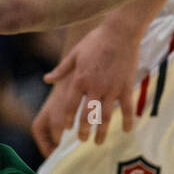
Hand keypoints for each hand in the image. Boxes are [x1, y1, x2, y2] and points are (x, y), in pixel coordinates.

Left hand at [32, 18, 143, 155]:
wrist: (120, 32)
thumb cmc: (96, 41)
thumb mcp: (75, 54)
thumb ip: (61, 70)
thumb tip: (46, 79)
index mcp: (80, 79)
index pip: (71, 105)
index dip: (68, 119)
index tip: (66, 130)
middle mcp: (95, 86)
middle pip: (87, 115)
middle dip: (83, 131)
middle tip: (81, 140)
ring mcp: (112, 88)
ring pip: (106, 116)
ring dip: (102, 131)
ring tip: (99, 142)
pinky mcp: (127, 86)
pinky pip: (127, 108)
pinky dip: (127, 121)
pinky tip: (127, 131)